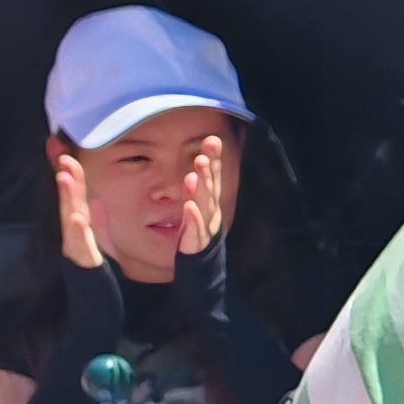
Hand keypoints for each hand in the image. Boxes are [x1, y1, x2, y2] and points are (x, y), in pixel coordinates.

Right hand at [51, 148, 102, 270]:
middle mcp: (73, 230)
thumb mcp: (97, 238)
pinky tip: (77, 218)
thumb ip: (97, 220)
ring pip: (70, 217)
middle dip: (67, 177)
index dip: (69, 171)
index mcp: (78, 222)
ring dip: (67, 197)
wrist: (93, 293)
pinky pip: (80, 245)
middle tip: (64, 156)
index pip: (73, 192)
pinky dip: (78, 231)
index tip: (61, 147)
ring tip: (64, 177)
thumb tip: (98, 202)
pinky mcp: (82, 260)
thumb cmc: (93, 264)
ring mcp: (75, 244)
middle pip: (70, 199)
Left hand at [181, 126, 232, 254]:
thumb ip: (198, 183)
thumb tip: (200, 155)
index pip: (213, 177)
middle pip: (211, 188)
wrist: (201, 263)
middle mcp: (211, 211)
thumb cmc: (196, 229)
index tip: (212, 140)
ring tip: (194, 175)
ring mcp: (206, 227)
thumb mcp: (196, 204)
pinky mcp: (197, 243)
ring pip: (205, 207)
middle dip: (209, 171)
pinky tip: (189, 206)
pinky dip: (194, 218)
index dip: (214, 160)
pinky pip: (195, 230)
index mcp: (210, 201)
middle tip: (204, 154)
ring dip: (201, 191)